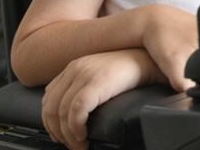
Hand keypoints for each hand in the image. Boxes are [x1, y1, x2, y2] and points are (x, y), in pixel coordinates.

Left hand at [41, 49, 159, 149]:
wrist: (150, 59)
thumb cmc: (131, 71)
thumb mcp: (102, 77)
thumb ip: (86, 88)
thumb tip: (78, 114)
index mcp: (73, 68)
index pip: (49, 98)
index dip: (49, 121)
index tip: (59, 134)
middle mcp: (74, 69)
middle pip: (51, 107)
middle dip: (57, 131)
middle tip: (70, 145)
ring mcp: (84, 74)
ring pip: (61, 113)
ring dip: (68, 135)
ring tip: (80, 145)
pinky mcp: (96, 82)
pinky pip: (76, 111)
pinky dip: (76, 128)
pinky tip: (84, 135)